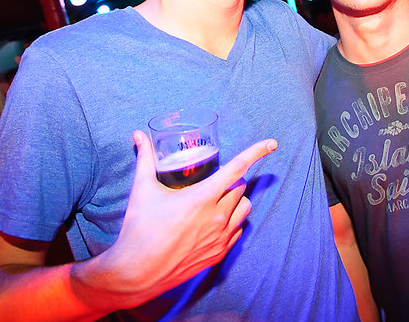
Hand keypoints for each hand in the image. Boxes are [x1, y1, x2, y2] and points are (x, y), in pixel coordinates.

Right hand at [84, 131, 277, 308]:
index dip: (256, 152)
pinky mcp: (219, 254)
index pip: (237, 169)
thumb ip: (144, 158)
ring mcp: (221, 237)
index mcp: (202, 198)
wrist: (136, 273)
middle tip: (211, 182)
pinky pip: (238, 230)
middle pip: (240, 187)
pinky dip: (232, 220)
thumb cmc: (139, 230)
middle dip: (230, 180)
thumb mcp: (142, 190)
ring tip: (216, 200)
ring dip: (235, 199)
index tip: (272, 143)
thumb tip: (138, 134)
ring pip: (245, 208)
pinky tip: (215, 221)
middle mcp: (217, 217)